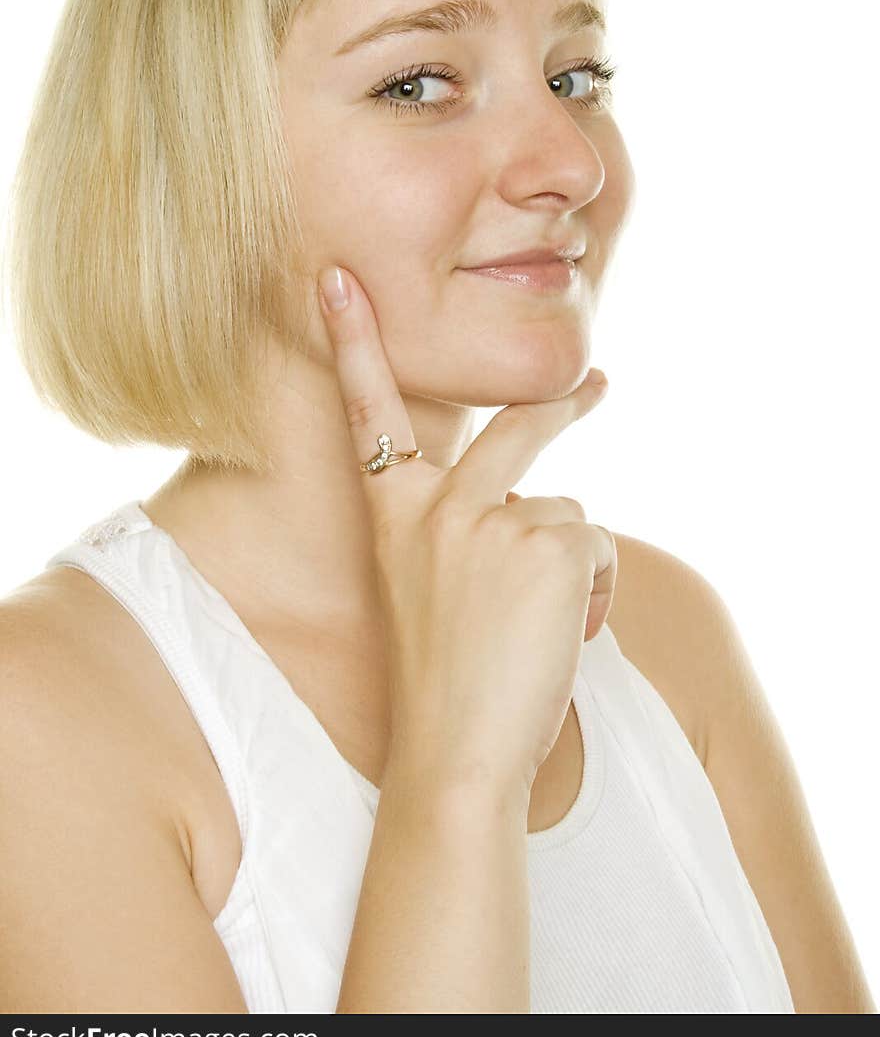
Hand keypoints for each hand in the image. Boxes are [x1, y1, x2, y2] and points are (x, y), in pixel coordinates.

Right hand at [317, 264, 615, 799]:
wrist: (453, 758)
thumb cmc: (442, 688)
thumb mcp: (431, 594)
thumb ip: (466, 538)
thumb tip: (543, 512)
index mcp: (394, 516)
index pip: (370, 413)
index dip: (354, 341)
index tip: (337, 279)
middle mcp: (437, 505)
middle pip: (516, 427)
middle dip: (562, 405)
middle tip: (597, 385)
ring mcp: (491, 518)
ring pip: (568, 512)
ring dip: (573, 566)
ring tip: (547, 629)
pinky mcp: (548, 541)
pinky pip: (596, 547)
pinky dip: (595, 592)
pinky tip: (565, 636)